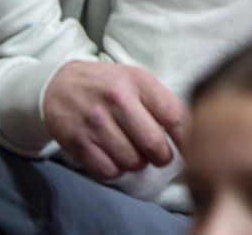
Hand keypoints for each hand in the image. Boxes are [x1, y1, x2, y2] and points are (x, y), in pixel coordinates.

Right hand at [42, 60, 187, 180]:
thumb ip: (162, 102)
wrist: (58, 85)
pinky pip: (108, 170)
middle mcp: (117, 100)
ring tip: (136, 154)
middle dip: (162, 157)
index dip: (187, 139)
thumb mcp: (137, 80)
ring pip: (131, 160)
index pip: (174, 116)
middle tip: (160, 156)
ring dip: (138, 164)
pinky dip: (117, 170)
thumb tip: (189, 130)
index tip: (193, 151)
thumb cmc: (108, 85)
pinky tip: (116, 158)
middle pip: (153, 143)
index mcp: (139, 82)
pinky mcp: (77, 142)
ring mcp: (95, 122)